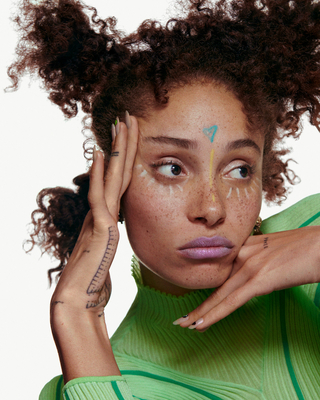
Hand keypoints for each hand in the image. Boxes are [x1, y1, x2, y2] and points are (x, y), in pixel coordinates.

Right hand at [50, 113, 138, 380]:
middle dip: (124, 144)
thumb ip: (108, 239)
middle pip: (117, 171)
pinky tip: (101, 152)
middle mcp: (102, 211)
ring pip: (110, 176)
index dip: (127, 158)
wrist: (79, 300)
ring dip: (116, 150)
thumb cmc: (93, 281)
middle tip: (128, 117)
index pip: (122, 181)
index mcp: (107, 216)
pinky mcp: (99, 227)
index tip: (133, 136)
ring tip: (120, 124)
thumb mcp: (106, 253)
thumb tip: (112, 234)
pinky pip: (100, 194)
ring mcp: (100, 216)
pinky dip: (99, 173)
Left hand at [175, 226, 319, 330]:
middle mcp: (243, 254)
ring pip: (220, 295)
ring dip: (200, 313)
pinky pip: (232, 301)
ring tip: (184, 325)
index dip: (208, 287)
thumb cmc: (307, 247)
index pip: (221, 271)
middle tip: (180, 319)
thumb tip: (257, 272)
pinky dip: (214, 314)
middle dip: (198, 304)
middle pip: (215, 283)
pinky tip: (201, 324)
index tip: (197, 300)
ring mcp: (250, 266)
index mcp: (246, 246)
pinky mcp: (259, 279)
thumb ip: (260, 259)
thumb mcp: (276, 249)